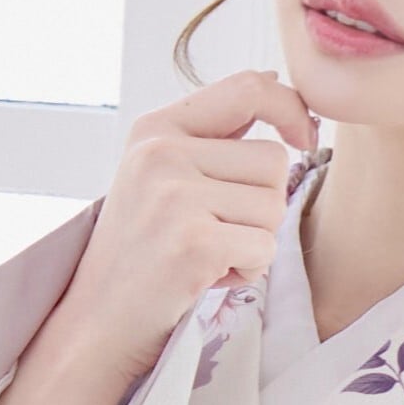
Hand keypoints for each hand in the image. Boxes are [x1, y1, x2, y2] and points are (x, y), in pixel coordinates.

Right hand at [57, 68, 320, 387]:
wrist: (99, 320)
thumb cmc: (141, 253)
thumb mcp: (161, 175)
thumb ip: (212, 136)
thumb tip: (274, 84)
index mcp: (156, 129)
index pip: (249, 87)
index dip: (291, 109)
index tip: (304, 136)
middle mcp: (161, 153)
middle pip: (273, 161)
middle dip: (260, 206)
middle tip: (214, 232)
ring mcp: (174, 196)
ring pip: (273, 206)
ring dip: (253, 241)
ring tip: (207, 254)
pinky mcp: (193, 242)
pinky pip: (265, 248)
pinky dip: (247, 270)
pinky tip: (207, 276)